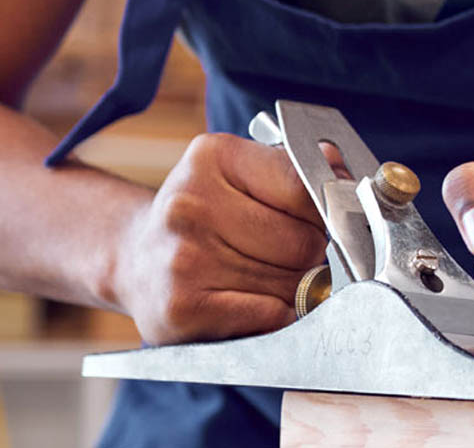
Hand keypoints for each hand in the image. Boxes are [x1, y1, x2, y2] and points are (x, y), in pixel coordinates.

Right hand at [109, 133, 326, 344]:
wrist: (134, 259)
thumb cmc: (202, 215)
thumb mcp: (240, 172)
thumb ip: (294, 169)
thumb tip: (339, 168)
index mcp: (212, 157)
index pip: (306, 188)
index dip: (324, 212)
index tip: (317, 221)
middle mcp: (190, 205)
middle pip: (303, 242)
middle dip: (308, 255)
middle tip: (283, 255)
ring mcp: (183, 259)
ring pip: (292, 283)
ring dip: (292, 288)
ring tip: (262, 278)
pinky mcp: (182, 309)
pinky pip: (270, 316)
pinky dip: (276, 315)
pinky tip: (254, 303)